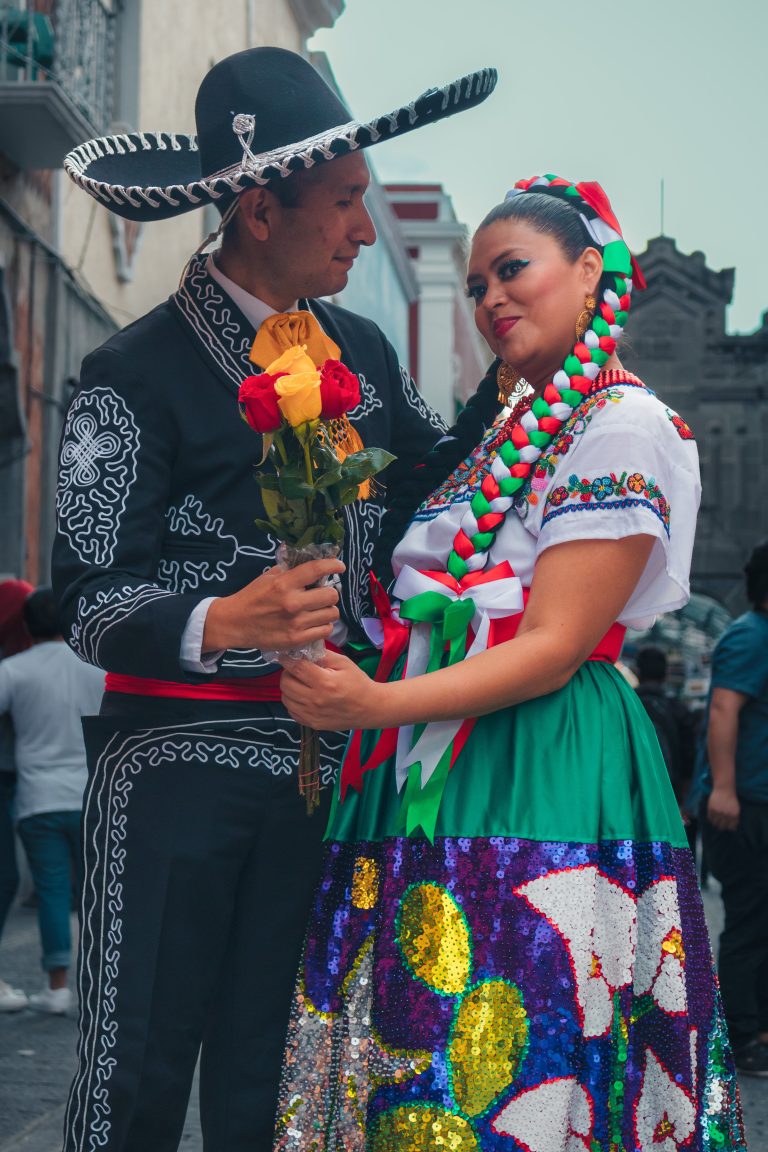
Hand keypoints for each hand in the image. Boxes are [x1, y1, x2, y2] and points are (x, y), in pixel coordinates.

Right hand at [203, 558, 343, 652]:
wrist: (234, 623)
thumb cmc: (253, 597)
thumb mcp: (268, 577)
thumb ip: (290, 569)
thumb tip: (312, 558)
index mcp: (284, 583)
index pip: (317, 569)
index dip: (333, 565)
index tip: (339, 566)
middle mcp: (292, 603)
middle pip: (331, 595)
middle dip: (330, 593)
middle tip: (323, 594)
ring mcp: (296, 623)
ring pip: (332, 614)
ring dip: (328, 610)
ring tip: (318, 610)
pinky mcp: (297, 639)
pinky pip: (326, 630)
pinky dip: (323, 625)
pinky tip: (314, 623)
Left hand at [281, 650, 383, 730]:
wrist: (370, 708)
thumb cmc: (358, 683)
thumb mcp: (344, 663)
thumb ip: (322, 655)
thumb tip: (303, 650)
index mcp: (324, 682)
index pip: (296, 667)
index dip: (288, 659)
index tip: (287, 655)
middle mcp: (315, 700)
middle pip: (285, 683)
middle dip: (288, 673)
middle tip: (297, 670)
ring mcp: (312, 714)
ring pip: (285, 698)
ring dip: (289, 688)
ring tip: (300, 683)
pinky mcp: (312, 723)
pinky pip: (291, 711)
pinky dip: (293, 702)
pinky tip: (304, 696)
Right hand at [707, 786, 740, 830]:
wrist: (724, 789)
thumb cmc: (732, 800)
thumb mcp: (737, 809)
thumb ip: (735, 819)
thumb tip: (732, 829)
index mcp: (734, 815)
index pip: (730, 827)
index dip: (728, 827)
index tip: (727, 825)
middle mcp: (726, 815)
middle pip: (722, 827)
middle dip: (721, 826)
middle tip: (720, 824)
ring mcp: (718, 812)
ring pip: (715, 823)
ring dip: (715, 823)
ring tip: (716, 821)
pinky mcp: (711, 809)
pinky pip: (710, 818)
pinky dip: (711, 818)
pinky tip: (713, 816)